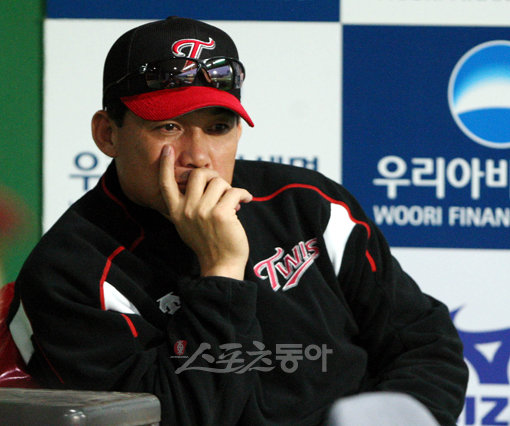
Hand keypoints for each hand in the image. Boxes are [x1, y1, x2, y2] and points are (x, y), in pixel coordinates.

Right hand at [159, 145, 251, 279]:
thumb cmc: (208, 243)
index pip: (166, 184)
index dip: (165, 165)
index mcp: (176, 212)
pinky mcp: (221, 213)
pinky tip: (246, 201)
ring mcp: (202, 212)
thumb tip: (198, 182)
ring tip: (233, 202)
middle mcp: (186, 210)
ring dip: (230, 189)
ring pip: (219, 182)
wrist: (221, 264)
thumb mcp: (187, 225)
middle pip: (198, 174)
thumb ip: (187, 205)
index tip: (167, 149)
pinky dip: (244, 195)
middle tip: (221, 186)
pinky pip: (235, 191)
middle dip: (213, 176)